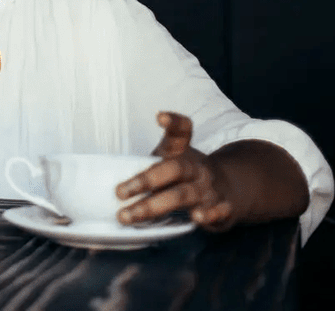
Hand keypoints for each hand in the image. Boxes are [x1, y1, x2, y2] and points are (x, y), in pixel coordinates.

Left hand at [115, 111, 237, 231]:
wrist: (229, 189)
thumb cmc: (186, 175)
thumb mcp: (169, 160)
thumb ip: (144, 162)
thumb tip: (104, 174)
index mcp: (182, 153)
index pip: (181, 131)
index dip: (173, 122)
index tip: (160, 117)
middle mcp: (197, 168)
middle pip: (172, 169)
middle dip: (144, 181)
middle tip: (118, 193)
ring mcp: (210, 188)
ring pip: (184, 195)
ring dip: (157, 206)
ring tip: (137, 213)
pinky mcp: (223, 209)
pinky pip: (217, 211)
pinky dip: (210, 214)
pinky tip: (197, 217)